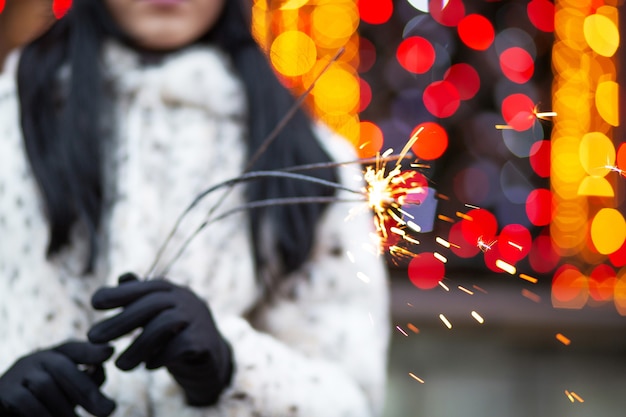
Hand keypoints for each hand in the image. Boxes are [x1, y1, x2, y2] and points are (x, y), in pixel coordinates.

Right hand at [0, 341, 115, 416]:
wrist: (7, 411)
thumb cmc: (43, 403)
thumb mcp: (65, 391)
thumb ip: (85, 381)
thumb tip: (101, 371)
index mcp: (52, 357)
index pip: (73, 348)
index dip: (90, 350)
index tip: (110, 353)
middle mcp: (35, 360)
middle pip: (62, 367)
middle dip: (87, 389)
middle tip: (108, 410)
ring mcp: (17, 374)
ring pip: (45, 384)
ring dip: (65, 408)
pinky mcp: (3, 393)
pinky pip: (24, 402)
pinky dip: (42, 414)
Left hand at [88, 273, 232, 405]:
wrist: (210, 360)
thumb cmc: (177, 335)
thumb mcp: (158, 316)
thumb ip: (141, 299)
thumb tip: (123, 276)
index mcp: (173, 291)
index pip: (146, 286)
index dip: (121, 293)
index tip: (94, 303)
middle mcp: (187, 300)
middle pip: (153, 303)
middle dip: (121, 320)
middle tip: (92, 337)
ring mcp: (199, 319)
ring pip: (164, 324)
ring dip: (137, 345)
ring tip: (119, 366)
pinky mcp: (206, 341)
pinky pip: (181, 346)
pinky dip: (161, 357)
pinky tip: (148, 368)